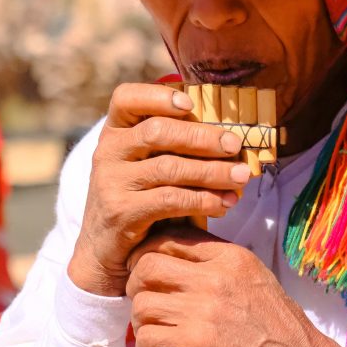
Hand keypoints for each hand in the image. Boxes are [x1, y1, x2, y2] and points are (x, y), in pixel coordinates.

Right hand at [69, 83, 250, 296]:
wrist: (106, 250)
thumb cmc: (140, 198)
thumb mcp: (148, 165)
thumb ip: (174, 146)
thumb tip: (230, 135)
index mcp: (115, 132)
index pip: (126, 98)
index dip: (157, 96)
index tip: (190, 103)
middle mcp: (108, 152)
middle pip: (157, 132)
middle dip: (202, 137)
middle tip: (235, 145)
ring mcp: (111, 182)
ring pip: (168, 168)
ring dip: (211, 171)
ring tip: (241, 176)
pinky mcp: (121, 212)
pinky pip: (169, 200)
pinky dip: (202, 200)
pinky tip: (224, 203)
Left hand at [126, 228, 346, 346]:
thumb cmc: (274, 319)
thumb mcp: (252, 273)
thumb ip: (217, 260)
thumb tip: (177, 252)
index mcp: (228, 256)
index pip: (171, 238)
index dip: (147, 252)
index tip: (145, 268)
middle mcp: (214, 278)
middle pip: (147, 265)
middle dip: (135, 283)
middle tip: (143, 299)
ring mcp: (203, 311)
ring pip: (142, 304)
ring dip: (139, 321)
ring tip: (152, 331)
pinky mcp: (195, 344)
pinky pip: (148, 339)